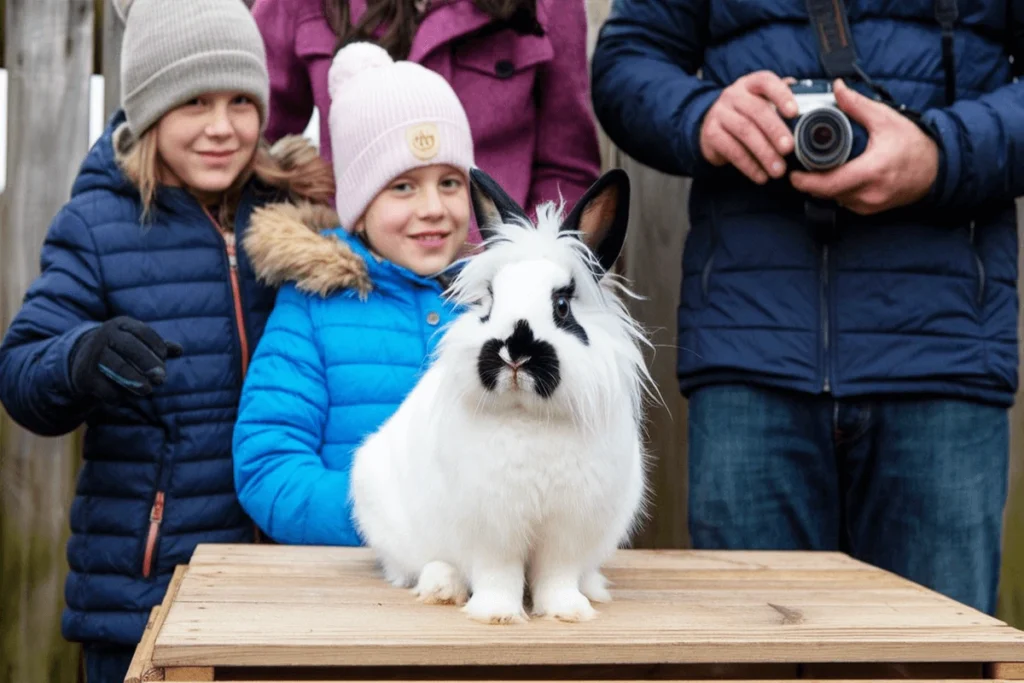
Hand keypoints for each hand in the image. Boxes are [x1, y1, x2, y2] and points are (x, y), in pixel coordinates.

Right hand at [70, 316, 182, 400]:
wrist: (83, 361)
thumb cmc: (120, 351)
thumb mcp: (137, 343)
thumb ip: (159, 347)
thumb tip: (179, 350)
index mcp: (121, 325)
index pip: (142, 331)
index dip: (156, 344)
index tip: (165, 356)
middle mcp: (105, 335)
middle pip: (129, 346)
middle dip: (147, 362)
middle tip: (162, 378)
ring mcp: (92, 354)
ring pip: (116, 366)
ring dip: (134, 380)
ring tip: (148, 391)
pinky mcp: (84, 375)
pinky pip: (104, 386)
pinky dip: (117, 394)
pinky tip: (125, 398)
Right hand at [699, 71, 798, 183]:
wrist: (710, 126)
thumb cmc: (745, 115)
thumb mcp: (761, 102)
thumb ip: (782, 100)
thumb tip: (810, 100)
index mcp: (750, 84)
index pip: (766, 82)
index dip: (781, 95)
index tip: (794, 112)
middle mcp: (733, 95)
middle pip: (756, 110)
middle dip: (775, 130)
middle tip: (789, 149)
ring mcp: (720, 114)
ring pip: (744, 131)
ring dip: (764, 153)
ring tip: (778, 170)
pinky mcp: (711, 134)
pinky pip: (732, 150)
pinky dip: (749, 165)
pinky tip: (761, 176)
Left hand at [789, 79, 938, 213]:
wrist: (937, 169)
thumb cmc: (914, 144)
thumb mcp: (886, 119)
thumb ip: (858, 105)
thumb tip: (837, 89)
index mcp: (871, 171)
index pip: (829, 184)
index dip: (806, 182)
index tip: (793, 173)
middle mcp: (869, 193)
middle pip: (826, 193)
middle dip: (810, 182)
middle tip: (799, 168)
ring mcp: (869, 205)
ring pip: (834, 199)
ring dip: (823, 187)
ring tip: (816, 170)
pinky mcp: (870, 210)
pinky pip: (845, 202)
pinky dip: (837, 191)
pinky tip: (835, 177)